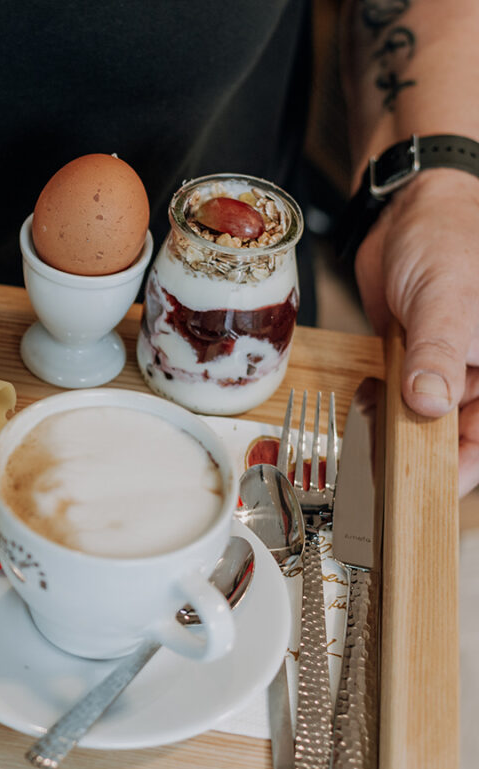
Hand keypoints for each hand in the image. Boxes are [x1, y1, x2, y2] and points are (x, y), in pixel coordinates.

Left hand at [354, 168, 478, 493]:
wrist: (408, 210)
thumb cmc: (446, 238)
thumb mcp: (445, 296)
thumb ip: (439, 352)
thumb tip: (429, 404)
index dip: (470, 464)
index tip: (438, 490)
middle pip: (463, 432)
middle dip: (426, 453)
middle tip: (389, 472)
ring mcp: (452, 366)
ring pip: (430, 420)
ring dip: (400, 432)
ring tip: (373, 435)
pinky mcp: (418, 360)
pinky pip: (404, 398)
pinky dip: (385, 407)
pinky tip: (368, 403)